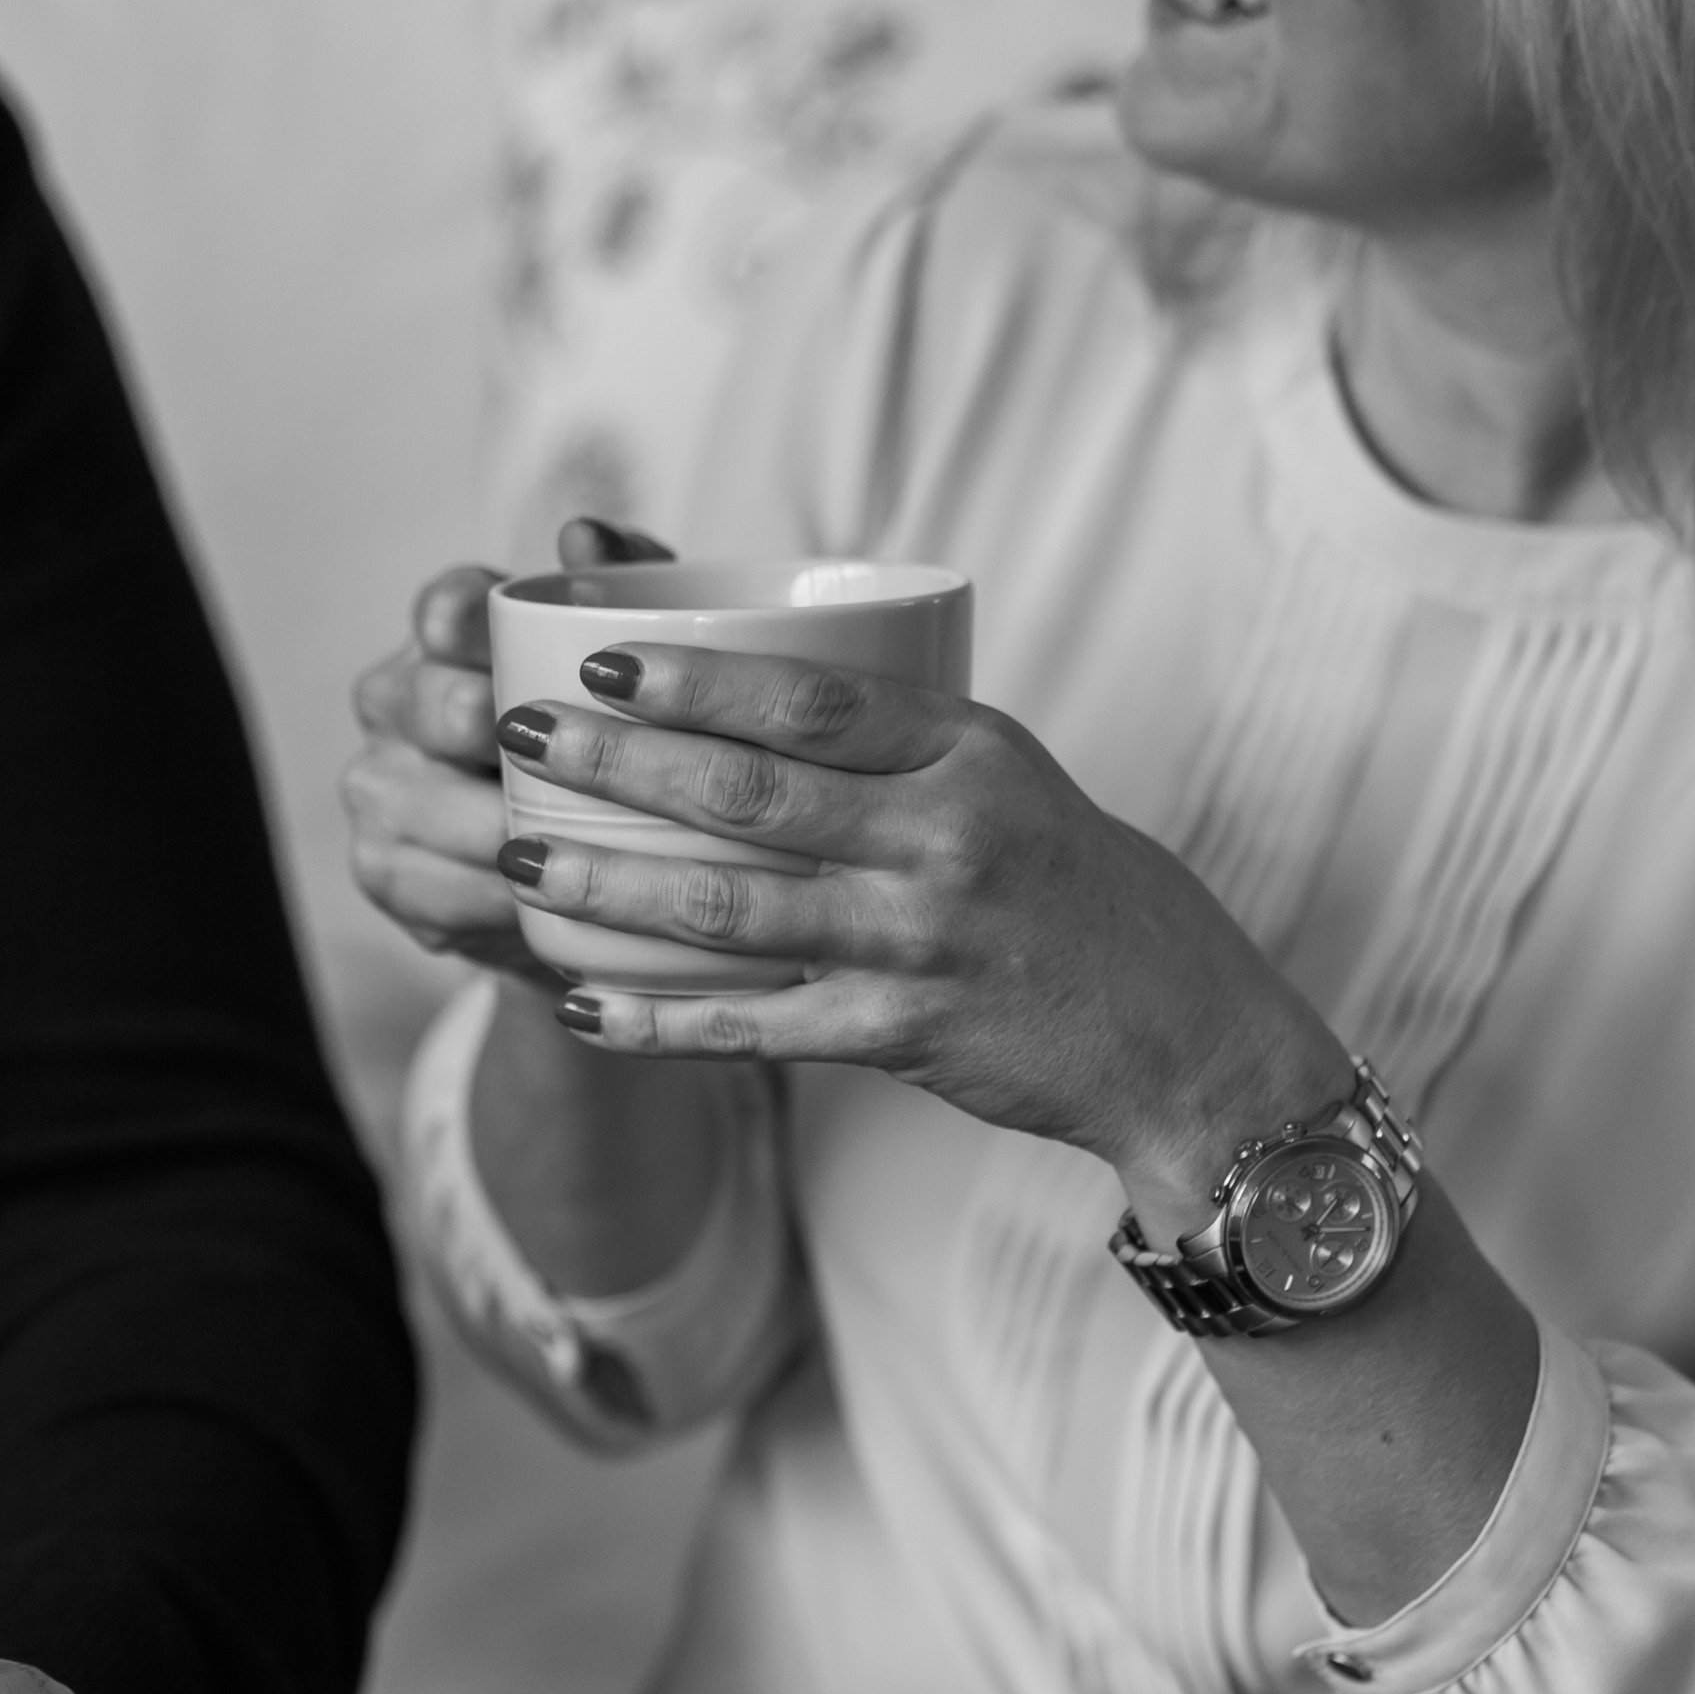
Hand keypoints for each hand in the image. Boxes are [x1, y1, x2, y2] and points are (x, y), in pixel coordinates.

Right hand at [344, 518, 671, 977]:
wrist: (575, 869)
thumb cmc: (603, 740)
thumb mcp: (633, 659)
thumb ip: (625, 582)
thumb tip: (583, 536)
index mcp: (445, 632)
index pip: (445, 609)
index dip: (478, 623)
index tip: (521, 646)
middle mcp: (393, 700)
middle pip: (433, 705)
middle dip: (499, 734)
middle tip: (562, 761)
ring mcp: (378, 787)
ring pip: (424, 803)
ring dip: (499, 827)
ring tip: (575, 846)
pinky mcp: (383, 871)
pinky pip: (430, 887)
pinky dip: (488, 899)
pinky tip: (538, 902)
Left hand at [494, 641, 1346, 1217]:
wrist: (1180, 1035)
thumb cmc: (1074, 890)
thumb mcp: (1008, 778)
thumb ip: (893, 739)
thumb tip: (742, 679)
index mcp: (971, 753)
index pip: (814, 700)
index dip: (696, 678)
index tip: (596, 656)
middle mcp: (947, 841)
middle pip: (750, 795)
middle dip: (619, 762)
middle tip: (517, 737)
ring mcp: (923, 945)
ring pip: (732, 910)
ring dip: (609, 884)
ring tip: (514, 859)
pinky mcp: (904, 1038)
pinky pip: (757, 1029)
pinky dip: (663, 1019)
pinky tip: (585, 1003)